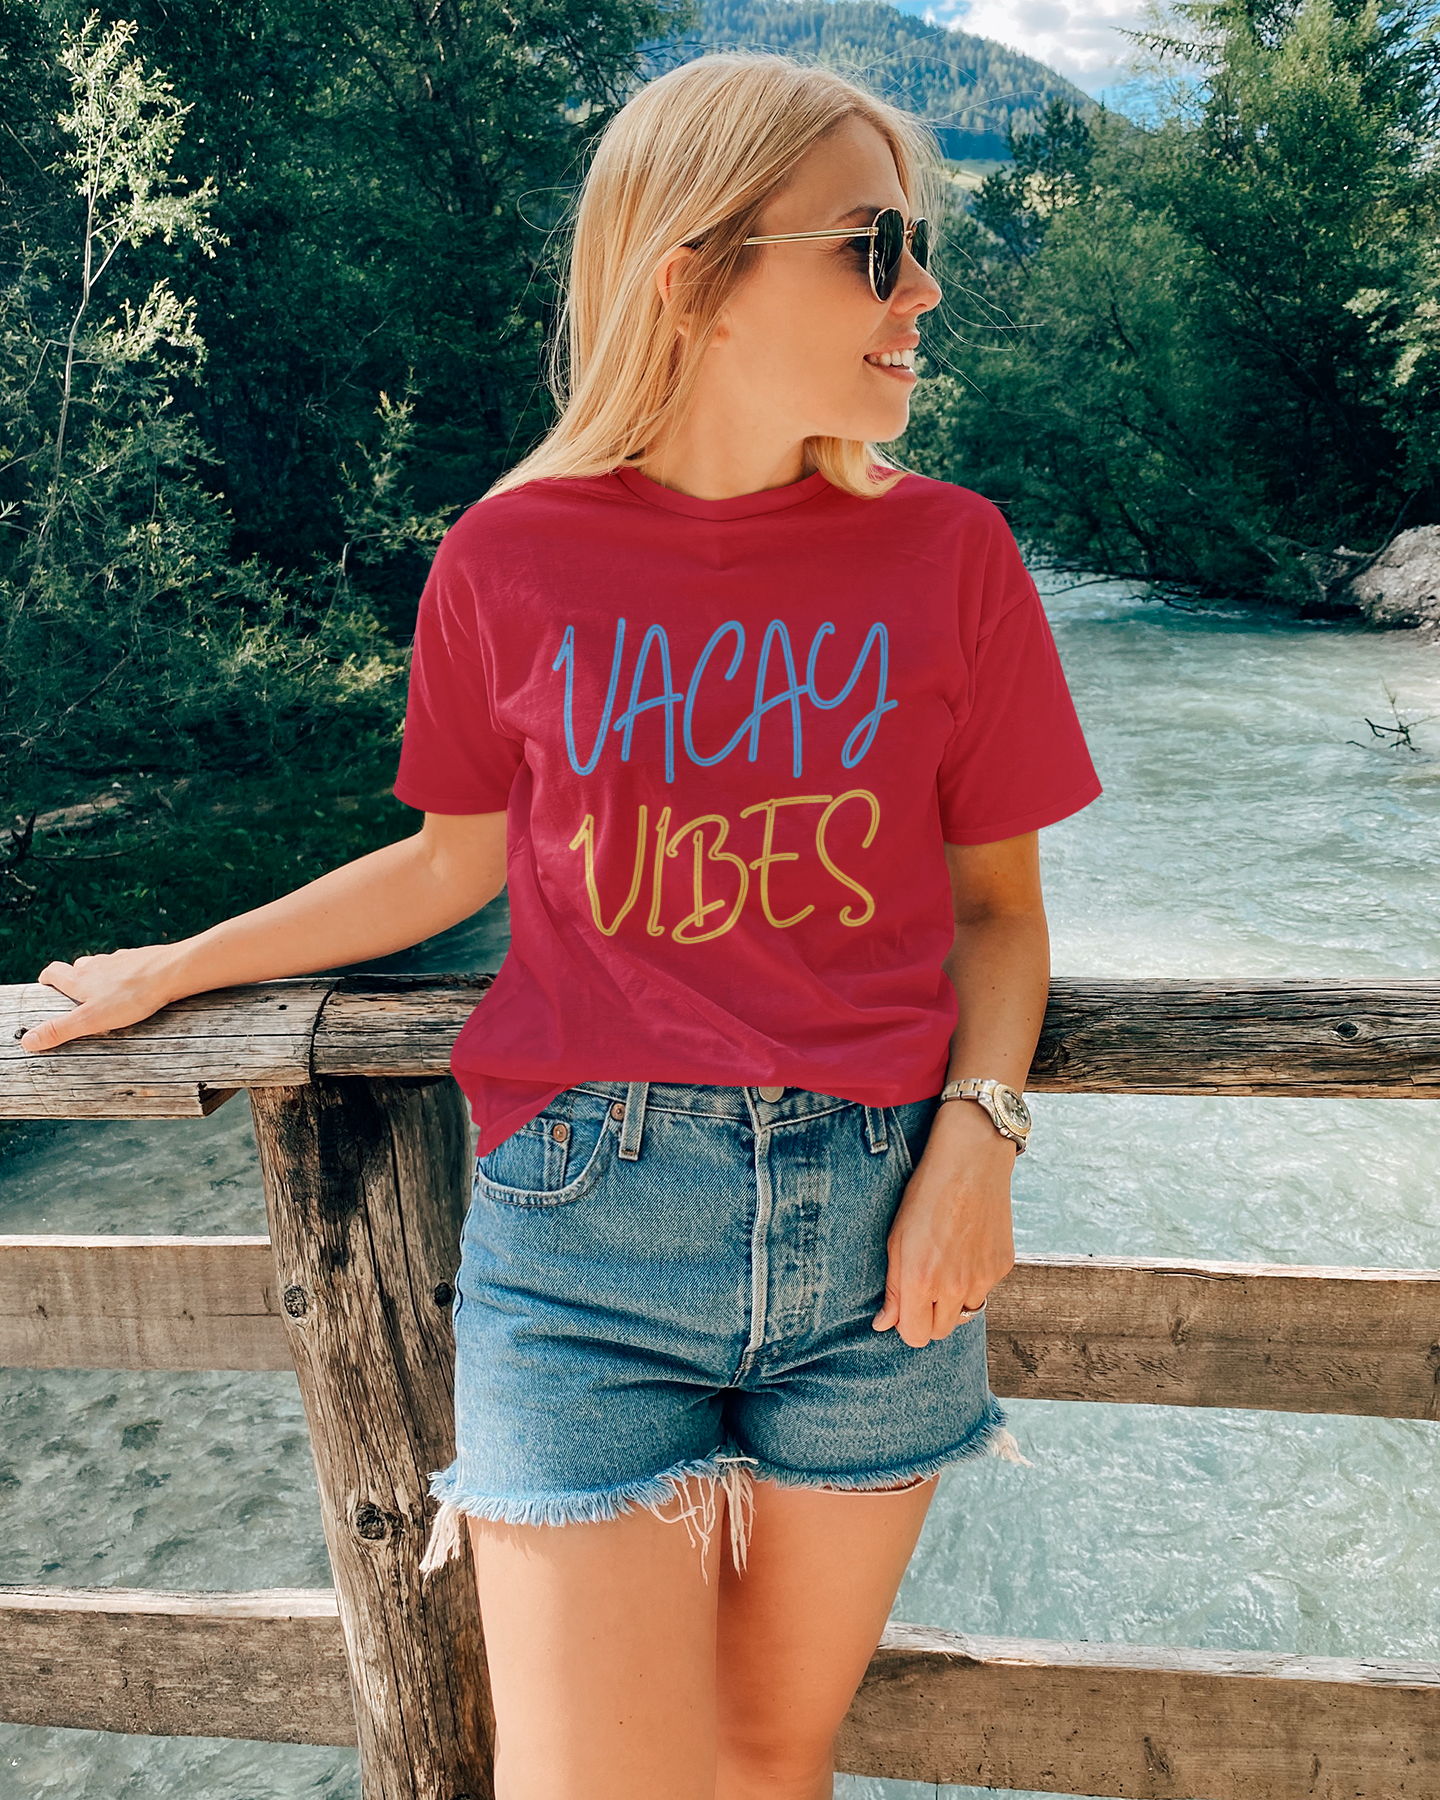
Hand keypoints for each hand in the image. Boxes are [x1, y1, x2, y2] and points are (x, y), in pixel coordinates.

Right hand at [20, 945, 186, 1052]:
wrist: (172, 972)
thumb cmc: (131, 997)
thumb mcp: (91, 1019)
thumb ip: (60, 1029)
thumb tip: (27, 1040)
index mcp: (80, 978)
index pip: (54, 972)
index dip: (47, 979)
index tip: (45, 985)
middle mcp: (97, 965)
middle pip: (77, 967)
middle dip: (73, 979)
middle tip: (76, 996)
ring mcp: (121, 960)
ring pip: (103, 966)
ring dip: (99, 976)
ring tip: (105, 994)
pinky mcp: (142, 960)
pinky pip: (128, 966)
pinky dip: (125, 975)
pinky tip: (135, 987)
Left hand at [872, 1099, 1016, 1347]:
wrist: (970, 1161)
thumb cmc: (925, 1195)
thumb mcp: (896, 1238)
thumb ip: (893, 1288)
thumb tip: (885, 1325)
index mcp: (920, 1280)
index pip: (915, 1336)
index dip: (907, 1324)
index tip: (905, 1307)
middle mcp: (954, 1286)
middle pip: (940, 1331)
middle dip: (929, 1317)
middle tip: (924, 1286)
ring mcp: (983, 1278)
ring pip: (965, 1312)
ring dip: (954, 1300)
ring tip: (946, 1262)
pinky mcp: (1003, 1266)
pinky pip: (985, 1288)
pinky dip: (974, 1278)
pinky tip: (967, 1246)